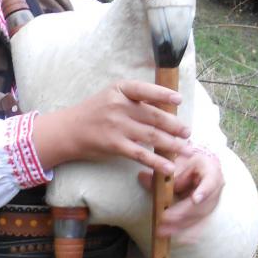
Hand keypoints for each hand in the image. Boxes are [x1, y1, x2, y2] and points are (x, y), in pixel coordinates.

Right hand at [32, 79, 189, 175]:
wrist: (69, 130)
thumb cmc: (94, 112)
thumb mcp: (112, 96)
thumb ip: (135, 99)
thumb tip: (165, 107)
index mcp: (120, 90)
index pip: (145, 90)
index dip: (164, 94)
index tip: (179, 100)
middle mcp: (119, 106)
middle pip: (154, 116)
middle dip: (175, 125)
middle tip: (188, 132)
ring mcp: (116, 126)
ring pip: (151, 135)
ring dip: (173, 144)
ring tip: (187, 149)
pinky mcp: (114, 145)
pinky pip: (140, 154)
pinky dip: (157, 161)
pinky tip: (169, 167)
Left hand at [139, 146, 223, 240]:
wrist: (198, 165)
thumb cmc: (186, 161)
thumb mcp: (175, 161)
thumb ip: (161, 172)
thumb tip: (142, 178)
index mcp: (211, 169)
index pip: (211, 181)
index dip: (204, 191)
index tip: (195, 200)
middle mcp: (216, 187)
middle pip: (202, 204)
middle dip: (182, 213)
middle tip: (165, 218)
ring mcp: (212, 201)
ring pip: (199, 216)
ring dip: (181, 225)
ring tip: (162, 231)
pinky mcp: (206, 212)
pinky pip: (199, 224)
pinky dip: (189, 233)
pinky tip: (180, 240)